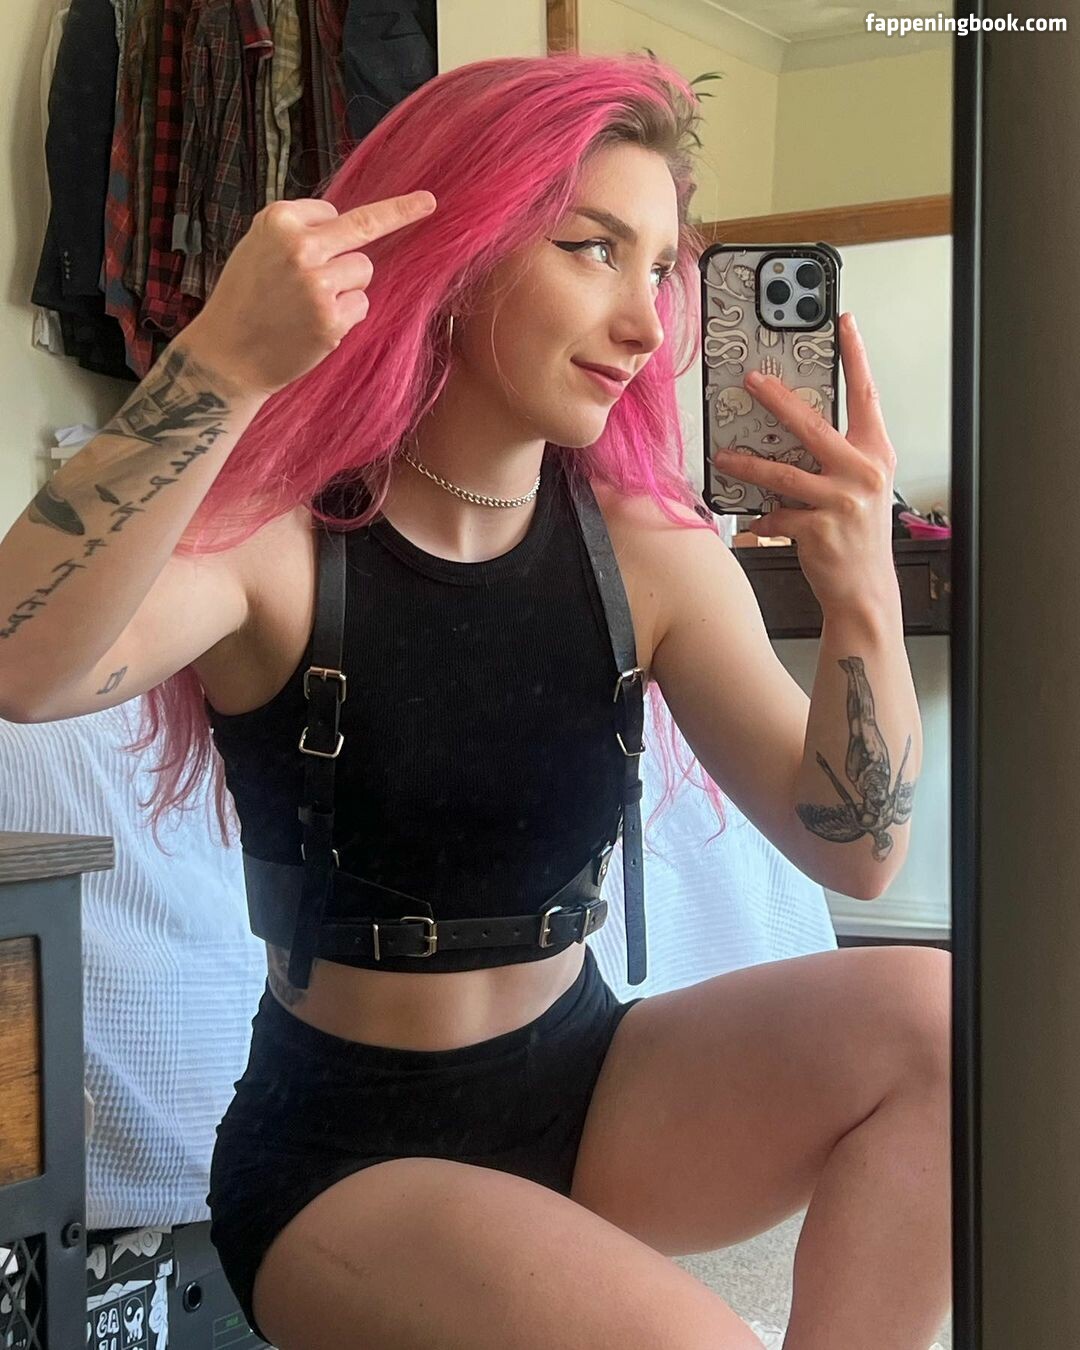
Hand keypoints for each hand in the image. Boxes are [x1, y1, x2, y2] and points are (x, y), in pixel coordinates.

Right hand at [183, 190, 436, 397]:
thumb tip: (348, 222)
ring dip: (347, 287)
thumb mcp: (258, 248)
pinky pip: (361, 305)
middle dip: (401, 212)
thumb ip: (299, 232)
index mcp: (278, 220)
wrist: (226, 355)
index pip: (332, 212)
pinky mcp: (331, 318)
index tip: (380, 210)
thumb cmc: (244, 300)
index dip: (331, 231)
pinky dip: (345, 317)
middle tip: (429, 202)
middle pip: (364, 228)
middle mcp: (300, 246)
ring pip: (363, 271)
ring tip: (307, 306)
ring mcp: (317, 283)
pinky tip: (314, 327)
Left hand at [711, 312, 898, 611]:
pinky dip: (762, 517)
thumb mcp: (860, 486)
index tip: (844, 322)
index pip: (866, 394)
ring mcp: (842, 502)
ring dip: (748, 464)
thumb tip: (794, 424)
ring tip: (724, 456)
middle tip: (751, 380)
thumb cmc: (857, 534)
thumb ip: (838, 454)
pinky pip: (777, 514)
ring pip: (783, 472)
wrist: (865, 588)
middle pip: (813, 426)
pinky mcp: (820, 530)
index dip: (856, 356)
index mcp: (875, 454)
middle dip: (778, 399)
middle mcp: (863, 472)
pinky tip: (756, 521)